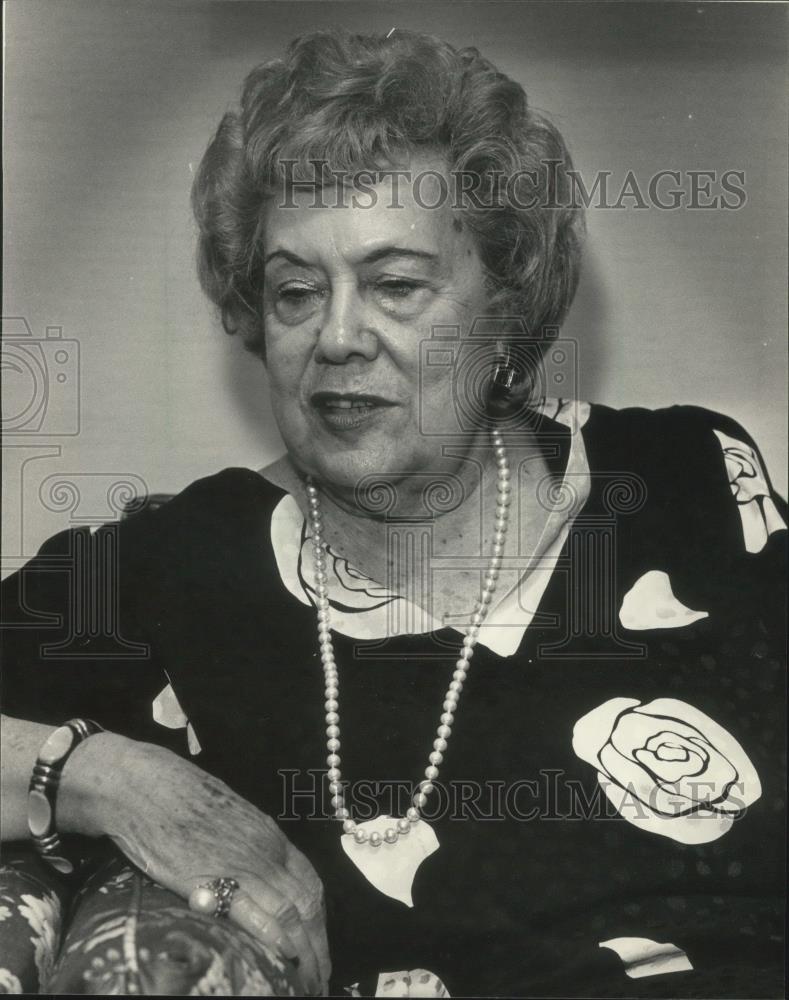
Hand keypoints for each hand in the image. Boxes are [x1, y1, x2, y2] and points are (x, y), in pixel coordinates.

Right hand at [78, 738, 329, 994]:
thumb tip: (258, 878)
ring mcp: (241, 864)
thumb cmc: (178, 796)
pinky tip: (283, 957)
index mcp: (269, 834)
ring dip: (303, 952)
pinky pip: (252, 911)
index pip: (310, 882)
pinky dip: (273, 936)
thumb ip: (248, 847)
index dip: (319, 920)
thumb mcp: (229, 818)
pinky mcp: (211, 879)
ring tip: (306, 982)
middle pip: (307, 902)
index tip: (320, 947)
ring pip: (289, 911)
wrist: (142, 786)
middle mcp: (264, 850)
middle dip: (318, 945)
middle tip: (320, 977)